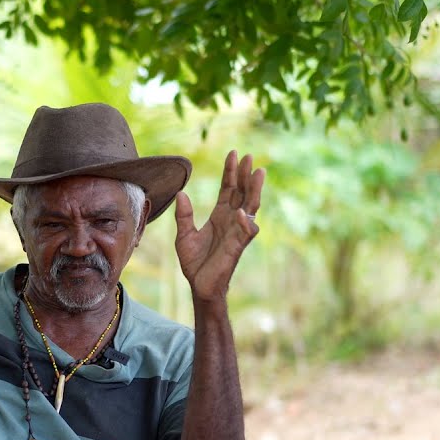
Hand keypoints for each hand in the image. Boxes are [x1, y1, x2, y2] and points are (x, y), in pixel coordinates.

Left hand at [174, 149, 263, 301]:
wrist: (199, 286)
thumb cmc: (194, 263)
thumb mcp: (184, 235)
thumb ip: (184, 215)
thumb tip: (181, 194)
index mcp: (219, 216)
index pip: (228, 189)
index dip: (231, 172)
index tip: (233, 154)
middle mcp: (231, 221)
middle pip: (242, 193)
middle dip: (245, 175)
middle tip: (249, 156)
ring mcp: (236, 233)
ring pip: (250, 207)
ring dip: (254, 191)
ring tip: (258, 173)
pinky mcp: (237, 247)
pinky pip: (245, 232)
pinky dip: (244, 221)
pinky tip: (241, 211)